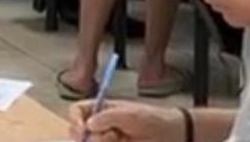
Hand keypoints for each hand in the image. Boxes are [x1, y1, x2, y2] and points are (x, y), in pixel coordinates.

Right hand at [69, 101, 183, 141]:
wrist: (173, 136)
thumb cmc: (153, 120)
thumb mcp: (131, 114)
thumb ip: (108, 117)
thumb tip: (88, 124)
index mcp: (100, 111)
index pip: (77, 112)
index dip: (76, 119)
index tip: (84, 126)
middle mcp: (100, 127)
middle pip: (77, 133)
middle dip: (91, 137)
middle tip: (111, 135)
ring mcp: (106, 140)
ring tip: (120, 140)